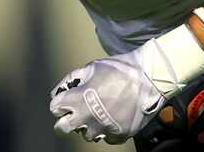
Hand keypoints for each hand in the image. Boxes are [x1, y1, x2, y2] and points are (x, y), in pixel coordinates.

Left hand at [49, 47, 165, 144]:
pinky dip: (107, 129)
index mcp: (78, 100)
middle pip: (62, 129)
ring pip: (87, 135)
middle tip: (72, 115)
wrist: (148, 78)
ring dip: (88, 125)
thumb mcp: (92, 67)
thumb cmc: (119, 69)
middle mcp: (87, 119)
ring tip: (99, 112)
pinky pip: (106, 137)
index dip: (59, 102)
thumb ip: (73, 78)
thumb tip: (61, 89)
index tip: (66, 100)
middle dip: (64, 122)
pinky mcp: (118, 135)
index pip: (55, 108)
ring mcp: (103, 129)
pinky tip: (113, 116)